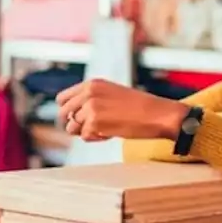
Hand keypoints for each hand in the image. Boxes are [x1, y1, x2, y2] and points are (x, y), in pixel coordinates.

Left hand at [56, 79, 188, 141]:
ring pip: (72, 127)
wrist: (159, 114)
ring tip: (105, 130)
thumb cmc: (141, 108)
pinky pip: (85, 137)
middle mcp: (88, 92)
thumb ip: (93, 100)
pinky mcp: (94, 122)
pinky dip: (96, 139)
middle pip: (63, 113)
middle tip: (89, 129)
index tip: (76, 119)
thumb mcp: (113, 95)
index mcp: (92, 84)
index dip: (67, 111)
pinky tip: (110, 134)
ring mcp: (90, 107)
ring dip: (85, 132)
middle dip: (73, 124)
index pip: (62, 98)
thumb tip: (72, 117)